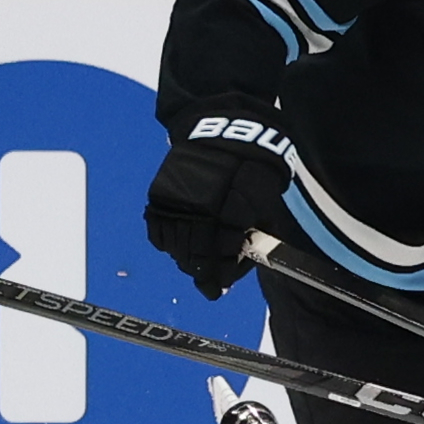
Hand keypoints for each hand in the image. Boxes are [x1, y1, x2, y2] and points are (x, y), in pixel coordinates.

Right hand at [145, 103, 294, 300]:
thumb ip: (257, 234)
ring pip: (174, 246)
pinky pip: (157, 229)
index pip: (222, 255)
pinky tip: (176, 246)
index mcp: (231, 211)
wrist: (226, 135)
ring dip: (185, 260)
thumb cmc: (254, 172)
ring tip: (196, 264)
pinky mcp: (159, 195)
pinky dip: (166, 242)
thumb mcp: (266, 204)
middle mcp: (200, 209)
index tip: (222, 287)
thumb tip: (245, 262)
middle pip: (195, 255)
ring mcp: (176, 202)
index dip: (224, 275)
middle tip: (210, 282)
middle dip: (204, 271)